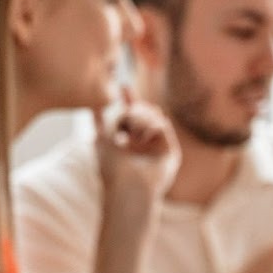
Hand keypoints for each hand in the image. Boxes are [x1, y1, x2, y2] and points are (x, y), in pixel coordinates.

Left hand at [93, 87, 179, 204]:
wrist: (127, 186)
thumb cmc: (111, 166)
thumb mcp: (103, 138)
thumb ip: (105, 119)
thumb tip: (103, 105)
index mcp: (125, 144)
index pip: (130, 117)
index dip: (128, 100)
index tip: (123, 86)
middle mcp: (143, 146)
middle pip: (143, 111)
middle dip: (133, 109)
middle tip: (123, 125)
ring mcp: (156, 148)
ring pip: (153, 114)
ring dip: (138, 118)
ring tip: (129, 136)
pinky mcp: (170, 152)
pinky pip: (161, 123)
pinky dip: (149, 126)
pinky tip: (142, 139)